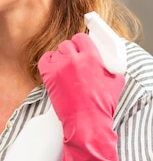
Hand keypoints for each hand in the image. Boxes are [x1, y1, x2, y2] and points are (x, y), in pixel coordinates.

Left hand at [38, 33, 126, 160]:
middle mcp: (75, 59)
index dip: (81, 43)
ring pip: (57, 52)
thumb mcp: (115, 80)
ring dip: (60, 58)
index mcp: (92, 57)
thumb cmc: (101, 105)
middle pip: (68, 44)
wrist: (87, 122)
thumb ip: (109, 65)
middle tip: (73, 62)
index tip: (80, 47)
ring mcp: (60, 67)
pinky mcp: (49, 76)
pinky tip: (54, 69)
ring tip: (65, 70)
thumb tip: (105, 59)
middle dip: (71, 52)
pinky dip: (48, 63)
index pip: (82, 37)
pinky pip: (45, 60)